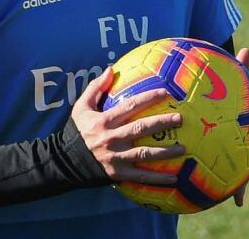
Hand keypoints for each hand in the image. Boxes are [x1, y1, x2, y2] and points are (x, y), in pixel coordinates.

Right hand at [70, 68, 186, 185]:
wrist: (66, 161)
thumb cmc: (78, 131)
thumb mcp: (82, 107)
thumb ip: (96, 87)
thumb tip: (110, 69)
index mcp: (105, 121)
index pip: (130, 106)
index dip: (148, 98)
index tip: (165, 93)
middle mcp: (112, 138)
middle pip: (141, 128)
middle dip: (162, 122)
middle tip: (180, 118)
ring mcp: (116, 158)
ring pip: (145, 154)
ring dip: (165, 152)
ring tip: (183, 149)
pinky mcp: (118, 174)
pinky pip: (141, 176)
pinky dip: (158, 179)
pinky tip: (174, 178)